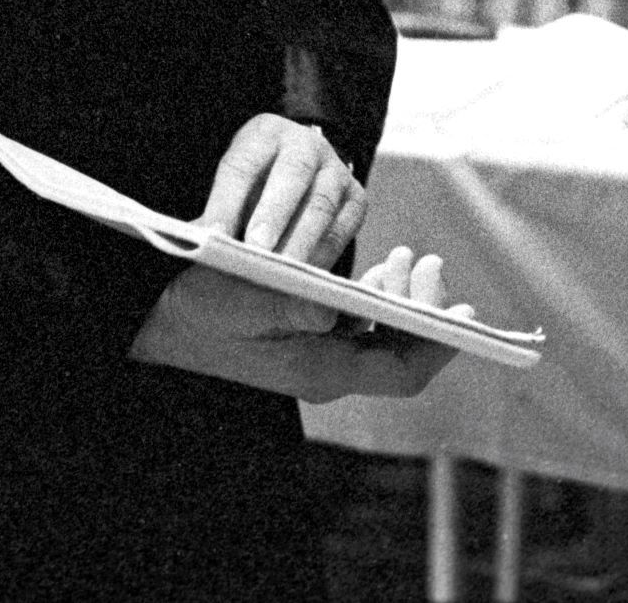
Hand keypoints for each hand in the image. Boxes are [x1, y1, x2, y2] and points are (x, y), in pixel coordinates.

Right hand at [129, 244, 469, 402]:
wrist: (162, 319)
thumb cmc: (201, 310)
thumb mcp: (241, 303)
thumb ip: (287, 308)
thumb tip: (332, 314)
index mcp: (321, 371)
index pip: (403, 372)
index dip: (440, 345)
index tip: (464, 311)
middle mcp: (329, 371)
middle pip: (403, 351)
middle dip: (427, 306)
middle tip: (430, 261)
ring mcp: (322, 356)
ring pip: (387, 335)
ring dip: (405, 296)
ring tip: (410, 256)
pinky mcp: (312, 339)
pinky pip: (365, 325)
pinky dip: (381, 294)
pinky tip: (382, 266)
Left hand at [199, 113, 366, 266]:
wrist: (296, 178)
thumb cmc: (253, 188)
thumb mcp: (230, 188)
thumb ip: (215, 215)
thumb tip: (194, 246)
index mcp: (263, 134)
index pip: (242, 165)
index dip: (227, 201)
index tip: (212, 236)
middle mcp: (305, 144)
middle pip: (292, 174)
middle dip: (273, 214)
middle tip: (255, 250)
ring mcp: (335, 170)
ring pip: (321, 204)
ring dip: (300, 241)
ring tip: (281, 274)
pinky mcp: (356, 198)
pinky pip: (343, 228)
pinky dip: (323, 254)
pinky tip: (305, 278)